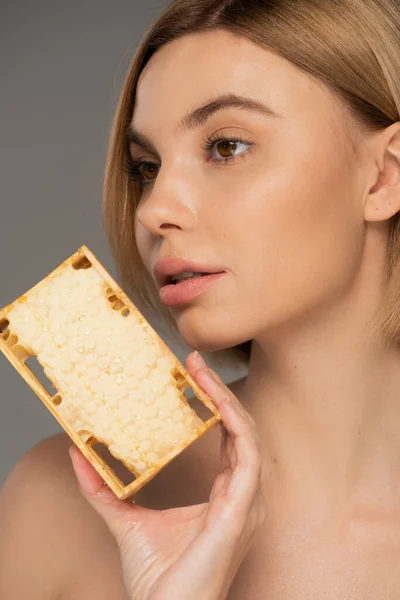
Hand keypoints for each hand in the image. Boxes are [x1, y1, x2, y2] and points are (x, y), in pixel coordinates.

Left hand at [69, 351, 265, 599]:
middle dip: (220, 392)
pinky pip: (247, 457)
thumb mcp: (125, 520)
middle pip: (239, 429)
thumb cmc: (158, 580)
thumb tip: (79, 455)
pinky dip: (236, 425)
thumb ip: (105, 489)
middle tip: (195, 362)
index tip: (191, 375)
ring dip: (228, 400)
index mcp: (226, 495)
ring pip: (247, 435)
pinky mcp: (240, 509)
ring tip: (202, 372)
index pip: (228, 438)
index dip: (214, 404)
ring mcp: (246, 502)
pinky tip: (218, 404)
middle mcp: (242, 495)